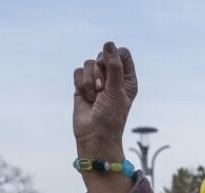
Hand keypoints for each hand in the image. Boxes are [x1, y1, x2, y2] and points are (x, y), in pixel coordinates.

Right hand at [73, 41, 136, 157]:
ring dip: (89, 81)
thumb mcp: (116, 91)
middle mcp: (112, 78)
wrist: (94, 136)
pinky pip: (78, 72)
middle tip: (102, 88)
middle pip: (103, 55)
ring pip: (88, 63)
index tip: (112, 70)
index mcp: (127, 78)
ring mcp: (96, 81)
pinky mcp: (82, 86)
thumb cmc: (111, 117)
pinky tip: (86, 97)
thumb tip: (108, 44)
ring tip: (94, 97)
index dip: (114, 57)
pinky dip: (80, 84)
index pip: (122, 53)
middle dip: (100, 71)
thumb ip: (114, 66)